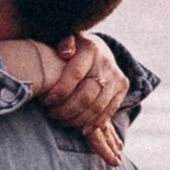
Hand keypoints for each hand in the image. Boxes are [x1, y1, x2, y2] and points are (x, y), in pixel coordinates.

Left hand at [36, 31, 129, 163]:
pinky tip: (82, 129)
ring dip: (77, 119)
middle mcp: (106, 62)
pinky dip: (95, 123)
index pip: (75, 74)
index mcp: (90, 48)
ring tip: (61, 121)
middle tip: (51, 114)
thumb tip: (65, 53)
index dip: (61, 91)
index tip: (46, 101)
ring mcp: (117, 76)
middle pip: (87, 94)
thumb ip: (62, 43)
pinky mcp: (123, 88)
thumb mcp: (64, 39)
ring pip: (97, 106)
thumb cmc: (72, 47)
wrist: (97, 49)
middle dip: (66, 109)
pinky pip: (109, 111)